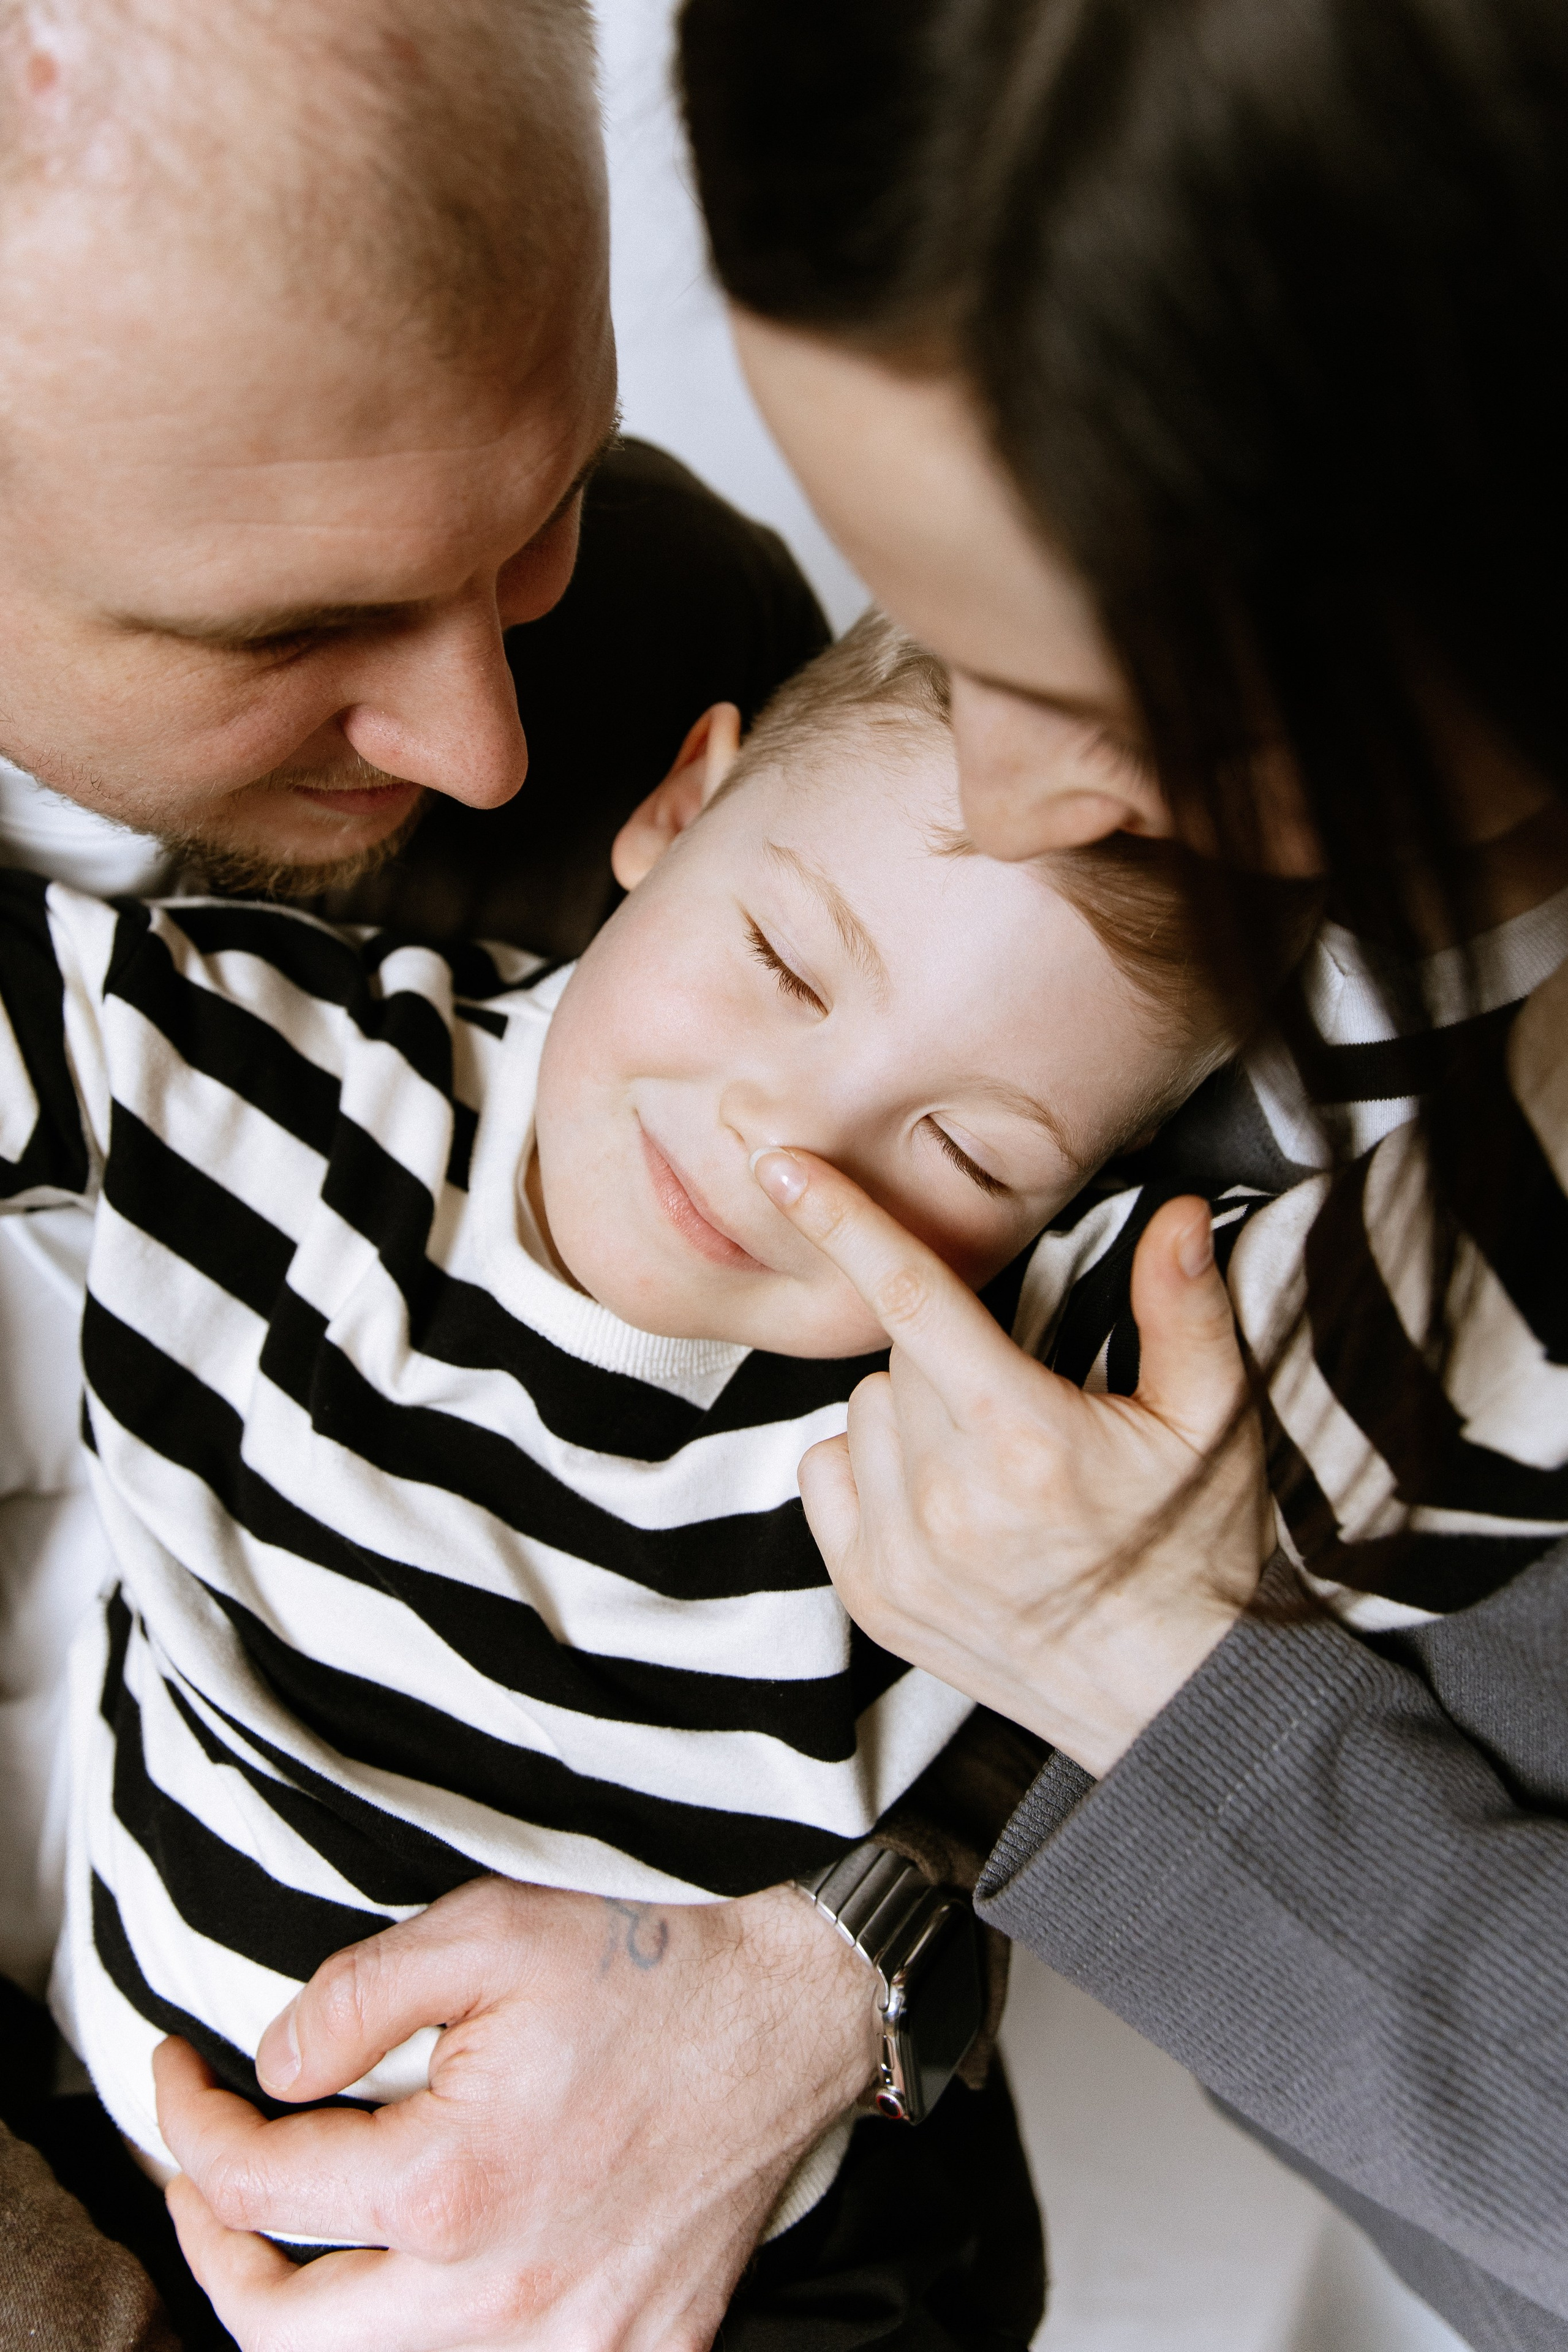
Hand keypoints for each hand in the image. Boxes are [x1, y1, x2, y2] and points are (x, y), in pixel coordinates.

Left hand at [156, 1875, 877, 2350]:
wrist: (789, 2019)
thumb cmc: (643, 1968)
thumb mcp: (484, 1931)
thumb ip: (351, 1999)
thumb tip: (270, 2072)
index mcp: (450, 2185)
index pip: (252, 2188)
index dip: (187, 2124)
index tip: (176, 2073)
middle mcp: (498, 2295)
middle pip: (282, 2331)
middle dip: (214, 2254)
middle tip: (205, 2177)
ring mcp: (568, 2342)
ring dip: (313, 2305)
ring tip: (299, 2227)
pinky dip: (437, 2333)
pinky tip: (433, 2265)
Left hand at [751, 1151, 1271, 1776]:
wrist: (1168, 1699)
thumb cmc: (1193, 1552)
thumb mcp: (1213, 1422)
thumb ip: (1186, 1308)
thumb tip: (1177, 1212)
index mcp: (1025, 1440)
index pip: (914, 1299)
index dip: (845, 1220)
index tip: (781, 1165)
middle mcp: (948, 1500)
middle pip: (899, 1356)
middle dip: (950, 1354)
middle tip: (1022, 1405)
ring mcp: (900, 1556)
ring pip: (859, 1412)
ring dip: (909, 1412)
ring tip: (990, 1462)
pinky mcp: (871, 1597)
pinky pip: (825, 1476)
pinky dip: (866, 1468)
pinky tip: (940, 1495)